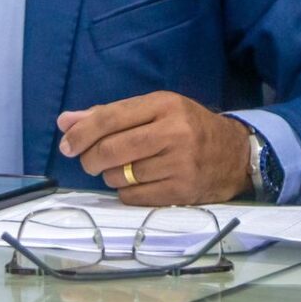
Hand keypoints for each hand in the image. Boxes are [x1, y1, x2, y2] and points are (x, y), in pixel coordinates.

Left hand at [56, 91, 249, 205]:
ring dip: (110, 176)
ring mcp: (180, 163)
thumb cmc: (188, 127)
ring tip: (120, 170)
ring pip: (121, 176)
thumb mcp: (155, 111)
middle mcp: (173, 132)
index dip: (82, 132)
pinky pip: (134, 197)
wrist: (235, 155)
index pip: (111, 117)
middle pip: (112, 149)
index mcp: (164, 104)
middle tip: (88, 162)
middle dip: (90, 158)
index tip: (66, 144)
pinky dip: (125, 192)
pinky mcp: (182, 191)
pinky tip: (135, 184)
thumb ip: (110, 115)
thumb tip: (65, 121)